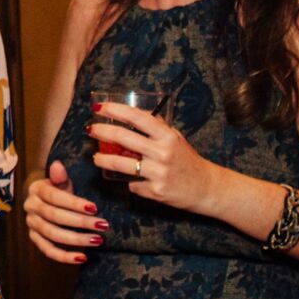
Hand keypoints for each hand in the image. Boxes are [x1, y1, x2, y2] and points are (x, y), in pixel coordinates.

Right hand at [23, 159, 104, 264]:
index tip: (95, 208)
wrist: (42, 200)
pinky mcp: (34, 239)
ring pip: (52, 234)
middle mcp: (30, 207)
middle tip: (103, 225)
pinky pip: (48, 251)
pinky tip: (83, 257)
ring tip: (97, 240)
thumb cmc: (57, 189)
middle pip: (55, 217)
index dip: (74, 203)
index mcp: (36, 190)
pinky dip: (64, 256)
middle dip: (81, 222)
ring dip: (76, 239)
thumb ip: (60, 176)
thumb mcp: (60, 181)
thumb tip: (57, 165)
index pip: (54, 197)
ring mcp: (31, 224)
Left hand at [88, 102, 224, 212]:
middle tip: (91, 130)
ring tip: (96, 158)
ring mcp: (158, 173)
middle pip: (123, 138)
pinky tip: (130, 180)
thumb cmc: (188, 161)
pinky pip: (133, 184)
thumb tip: (133, 114)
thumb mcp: (176, 139)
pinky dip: (130, 182)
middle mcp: (163, 153)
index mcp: (167, 136)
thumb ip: (157, 128)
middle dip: (102, 132)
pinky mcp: (155, 191)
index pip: (137, 117)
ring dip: (103, 160)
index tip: (100, 107)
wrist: (207, 188)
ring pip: (121, 164)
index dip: (116, 110)